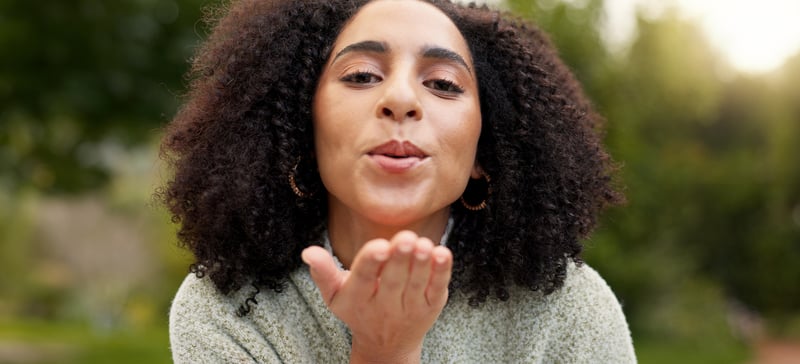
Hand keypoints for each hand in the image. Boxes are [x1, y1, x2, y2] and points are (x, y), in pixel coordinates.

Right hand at [301, 230, 452, 363]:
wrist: (386, 345)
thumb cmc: (358, 310)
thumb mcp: (334, 295)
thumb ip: (323, 272)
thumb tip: (308, 251)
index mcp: (358, 298)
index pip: (364, 278)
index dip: (371, 261)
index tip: (379, 245)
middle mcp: (385, 305)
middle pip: (393, 280)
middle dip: (399, 258)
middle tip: (405, 237)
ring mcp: (410, 307)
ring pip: (417, 283)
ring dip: (421, 263)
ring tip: (423, 244)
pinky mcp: (431, 307)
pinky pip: (438, 288)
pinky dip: (442, 272)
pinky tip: (442, 254)